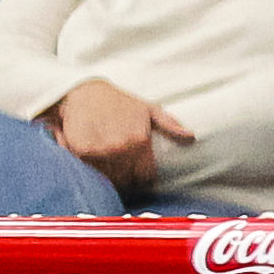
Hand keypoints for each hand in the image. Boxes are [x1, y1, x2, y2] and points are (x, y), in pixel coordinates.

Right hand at [48, 79, 194, 194]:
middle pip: (127, 181)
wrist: (85, 92)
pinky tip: (93, 157)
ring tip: (107, 162)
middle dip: (126, 178)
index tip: (137, 174)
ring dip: (109, 176)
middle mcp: (121, 147)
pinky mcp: (82, 152)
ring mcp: (100, 151)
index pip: (145, 177)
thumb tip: (191, 137)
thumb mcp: (148, 109)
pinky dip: (91, 169)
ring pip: (109, 180)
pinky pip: (91, 173)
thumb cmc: (119, 102)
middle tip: (120, 167)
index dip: (143, 178)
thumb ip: (170, 125)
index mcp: (140, 140)